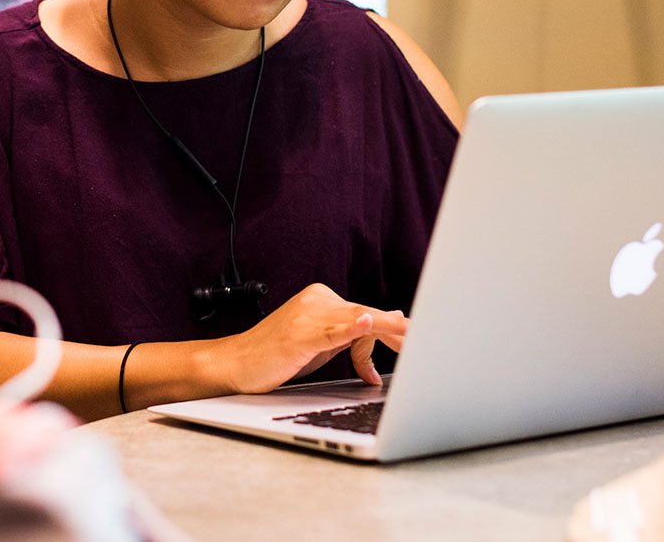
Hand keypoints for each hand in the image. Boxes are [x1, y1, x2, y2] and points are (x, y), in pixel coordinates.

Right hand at [209, 283, 406, 394]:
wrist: (235, 364)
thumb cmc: (276, 355)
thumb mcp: (321, 340)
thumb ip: (352, 329)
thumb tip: (391, 316)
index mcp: (323, 299)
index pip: (370, 314)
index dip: (396, 333)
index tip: (419, 348)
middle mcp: (318, 300)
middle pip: (369, 315)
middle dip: (400, 334)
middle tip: (428, 346)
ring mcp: (307, 315)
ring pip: (358, 320)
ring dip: (389, 330)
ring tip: (412, 335)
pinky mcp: (298, 334)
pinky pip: (331, 329)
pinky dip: (351, 326)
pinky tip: (366, 322)